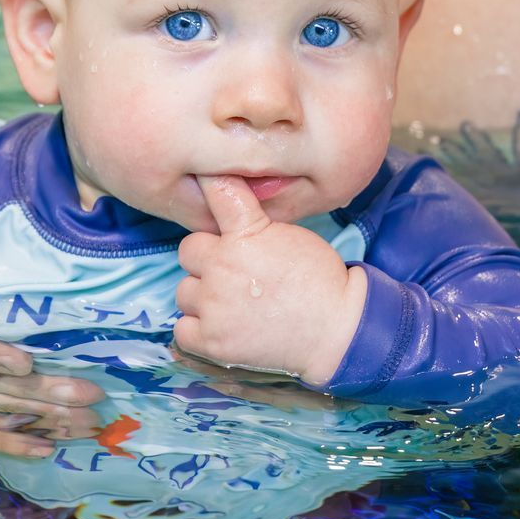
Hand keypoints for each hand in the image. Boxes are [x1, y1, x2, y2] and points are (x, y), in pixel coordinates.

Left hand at [173, 177, 368, 386]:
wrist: (336, 329)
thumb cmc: (317, 280)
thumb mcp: (288, 233)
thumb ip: (252, 218)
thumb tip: (222, 196)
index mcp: (245, 236)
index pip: (217, 194)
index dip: (210, 184)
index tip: (205, 177)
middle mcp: (222, 268)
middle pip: (189, 252)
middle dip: (208, 259)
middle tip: (235, 272)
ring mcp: (213, 307)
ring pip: (184, 291)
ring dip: (202, 295)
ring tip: (233, 301)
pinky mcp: (211, 341)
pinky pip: (182, 329)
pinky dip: (197, 328)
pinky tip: (221, 324)